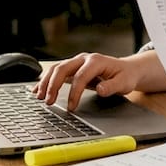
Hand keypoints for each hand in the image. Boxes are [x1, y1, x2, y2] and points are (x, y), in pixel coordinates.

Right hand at [34, 51, 154, 111]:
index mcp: (96, 61)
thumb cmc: (126, 76)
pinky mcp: (73, 68)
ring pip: (56, 69)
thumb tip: (100, 89)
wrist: (127, 69)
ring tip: (39, 97)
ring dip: (46, 82)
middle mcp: (84, 59)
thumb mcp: (124, 83)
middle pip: (63, 69)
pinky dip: (46, 80)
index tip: (71, 107)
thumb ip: (113, 86)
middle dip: (53, 85)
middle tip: (48, 101)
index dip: (74, 92)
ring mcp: (77, 62)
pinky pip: (56, 72)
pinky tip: (37, 89)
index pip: (80, 76)